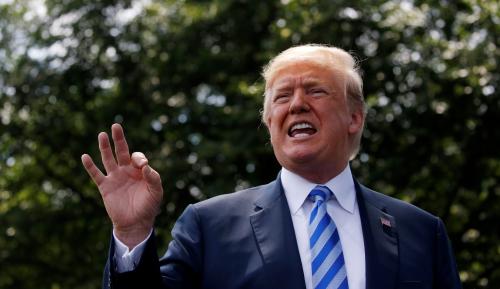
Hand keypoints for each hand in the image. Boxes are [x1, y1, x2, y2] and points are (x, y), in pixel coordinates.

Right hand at [81, 123, 162, 247]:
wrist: (135, 223)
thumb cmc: (148, 207)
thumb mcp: (156, 192)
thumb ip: (153, 178)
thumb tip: (145, 165)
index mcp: (139, 171)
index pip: (137, 157)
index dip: (139, 158)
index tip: (142, 165)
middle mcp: (126, 171)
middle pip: (122, 151)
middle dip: (119, 139)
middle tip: (116, 125)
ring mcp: (115, 178)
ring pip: (108, 159)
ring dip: (105, 147)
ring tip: (102, 134)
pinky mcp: (105, 187)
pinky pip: (96, 174)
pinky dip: (90, 166)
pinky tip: (85, 156)